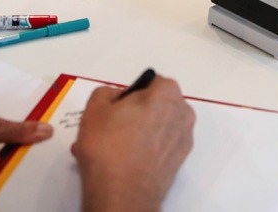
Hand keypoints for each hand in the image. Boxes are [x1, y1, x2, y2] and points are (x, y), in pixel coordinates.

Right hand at [73, 75, 194, 211]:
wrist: (122, 194)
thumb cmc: (108, 146)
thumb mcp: (95, 108)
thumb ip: (106, 92)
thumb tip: (116, 96)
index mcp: (167, 94)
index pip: (150, 82)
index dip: (131, 94)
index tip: (117, 108)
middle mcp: (182, 114)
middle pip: (156, 105)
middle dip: (135, 113)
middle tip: (111, 127)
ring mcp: (183, 140)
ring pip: (156, 128)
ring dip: (136, 133)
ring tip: (110, 146)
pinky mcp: (178, 163)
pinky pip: (159, 147)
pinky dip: (143, 150)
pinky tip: (121, 160)